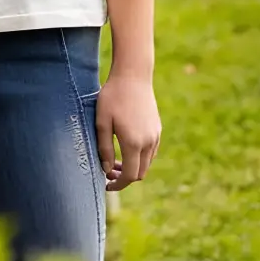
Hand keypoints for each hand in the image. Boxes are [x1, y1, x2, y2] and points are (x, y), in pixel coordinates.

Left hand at [95, 76, 160, 190]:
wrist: (133, 75)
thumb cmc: (113, 96)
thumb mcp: (102, 122)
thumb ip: (104, 148)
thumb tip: (106, 169)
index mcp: (133, 143)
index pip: (129, 176)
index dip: (118, 185)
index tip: (106, 184)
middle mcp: (148, 142)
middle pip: (140, 173)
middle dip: (124, 177)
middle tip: (107, 172)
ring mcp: (155, 136)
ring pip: (146, 163)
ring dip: (132, 167)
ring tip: (115, 161)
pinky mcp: (157, 128)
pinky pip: (150, 151)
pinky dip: (140, 157)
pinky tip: (126, 147)